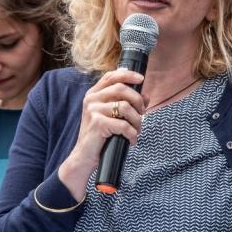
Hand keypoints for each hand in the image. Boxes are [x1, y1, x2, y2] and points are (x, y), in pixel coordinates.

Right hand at [58, 68, 145, 198]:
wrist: (84, 156)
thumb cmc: (101, 136)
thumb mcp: (113, 116)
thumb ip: (127, 103)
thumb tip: (146, 96)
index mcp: (93, 94)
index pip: (111, 76)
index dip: (128, 75)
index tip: (142, 79)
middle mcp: (91, 99)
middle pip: (121, 89)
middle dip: (137, 100)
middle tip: (142, 112)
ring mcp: (93, 110)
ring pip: (125, 107)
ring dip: (137, 120)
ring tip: (137, 130)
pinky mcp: (97, 123)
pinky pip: (124, 125)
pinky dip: (132, 134)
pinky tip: (132, 140)